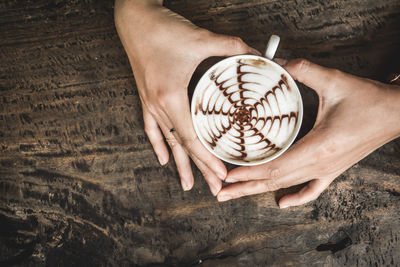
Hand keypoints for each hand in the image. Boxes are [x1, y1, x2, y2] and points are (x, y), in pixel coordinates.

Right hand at [114, 0, 259, 194]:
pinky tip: (163, 160)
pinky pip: (152, 129)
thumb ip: (231, 47)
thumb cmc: (163, 30)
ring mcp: (150, 105)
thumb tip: (256, 56)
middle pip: (182, 146)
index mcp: (171, 96)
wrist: (134, 20)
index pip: (191, 138)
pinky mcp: (146, 98)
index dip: (207, 159)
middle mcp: (159, 106)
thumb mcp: (200, 38)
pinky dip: (159, 145)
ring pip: (168, 142)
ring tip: (187, 185)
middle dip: (200, 170)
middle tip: (215, 190)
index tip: (222, 175)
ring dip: (180, 165)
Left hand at [217, 59, 399, 206]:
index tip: (227, 175)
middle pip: (275, 181)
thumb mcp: (334, 80)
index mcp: (318, 146)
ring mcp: (327, 170)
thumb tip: (278, 63)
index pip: (274, 167)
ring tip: (237, 196)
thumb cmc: (368, 100)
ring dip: (260, 191)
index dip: (249, 173)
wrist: (396, 114)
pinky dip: (296, 198)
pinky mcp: (333, 170)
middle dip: (245, 187)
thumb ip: (304, 70)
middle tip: (221, 192)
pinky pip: (312, 190)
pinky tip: (282, 203)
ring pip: (287, 186)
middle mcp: (320, 164)